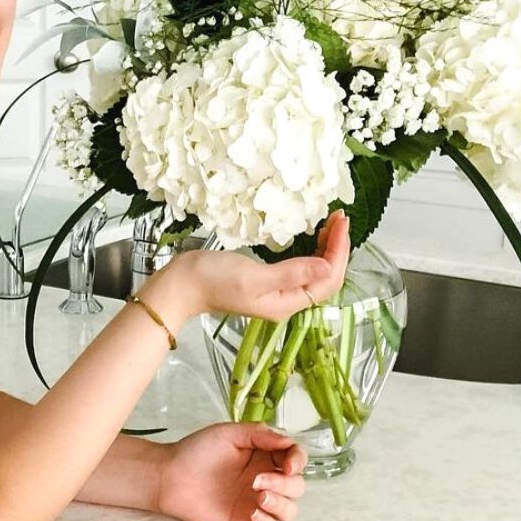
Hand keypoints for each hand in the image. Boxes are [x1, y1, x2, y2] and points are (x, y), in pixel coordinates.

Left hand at [155, 422, 307, 520]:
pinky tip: (253, 513)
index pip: (296, 459)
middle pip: (297, 487)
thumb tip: (289, 440)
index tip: (288, 465)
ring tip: (258, 497)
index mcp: (264, 456)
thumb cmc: (196, 452)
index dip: (299, 461)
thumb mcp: (229, 433)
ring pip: (289, 511)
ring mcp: (257, 503)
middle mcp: (266, 480)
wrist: (170, 476)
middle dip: (285, 484)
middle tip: (257, 481)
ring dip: (281, 504)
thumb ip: (260, 434)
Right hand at [162, 209, 349, 323]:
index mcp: (286, 302)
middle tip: (339, 217)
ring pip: (314, 272)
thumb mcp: (253, 275)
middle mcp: (286, 300)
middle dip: (337, 248)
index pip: (327, 280)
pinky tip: (312, 238)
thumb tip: (327, 266)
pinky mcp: (267, 281)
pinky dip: (311, 251)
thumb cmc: (212, 280)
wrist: (181, 286)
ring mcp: (276, 292)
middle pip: (325, 277)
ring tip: (331, 224)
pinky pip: (300, 268)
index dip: (338, 253)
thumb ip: (291, 273)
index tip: (340, 223)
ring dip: (326, 249)